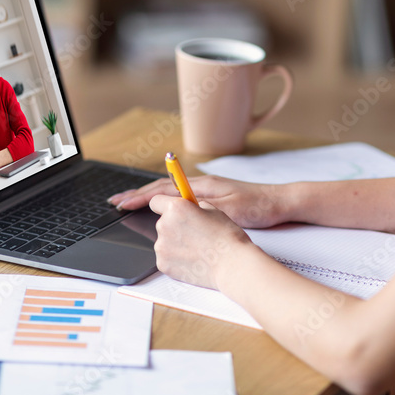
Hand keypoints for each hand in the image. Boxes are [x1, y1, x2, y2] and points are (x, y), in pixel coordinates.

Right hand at [109, 175, 285, 228]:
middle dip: (137, 194)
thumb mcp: (228, 209)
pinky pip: (180, 198)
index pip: (163, 190)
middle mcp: (201, 185)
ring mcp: (206, 190)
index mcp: (201, 186)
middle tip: (115, 201)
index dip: (140, 197)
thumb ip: (202, 207)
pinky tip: (161, 207)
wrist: (279, 203)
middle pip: (162, 188)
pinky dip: (164, 201)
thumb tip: (178, 206)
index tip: (121, 203)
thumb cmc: (257, 206)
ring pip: (169, 192)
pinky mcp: (212, 198)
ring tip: (130, 201)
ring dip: (148, 196)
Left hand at [148, 195, 252, 288]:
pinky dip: (176, 259)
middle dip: (175, 227)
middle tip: (195, 235)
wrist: (232, 265)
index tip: (170, 210)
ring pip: (164, 241)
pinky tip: (193, 260)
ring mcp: (161, 246)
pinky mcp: (163, 264)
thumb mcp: (214, 210)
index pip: (156, 201)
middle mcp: (164, 225)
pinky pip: (166, 257)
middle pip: (163, 223)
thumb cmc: (226, 237)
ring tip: (197, 250)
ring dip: (176, 244)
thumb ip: (195, 207)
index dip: (163, 205)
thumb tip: (189, 210)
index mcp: (176, 208)